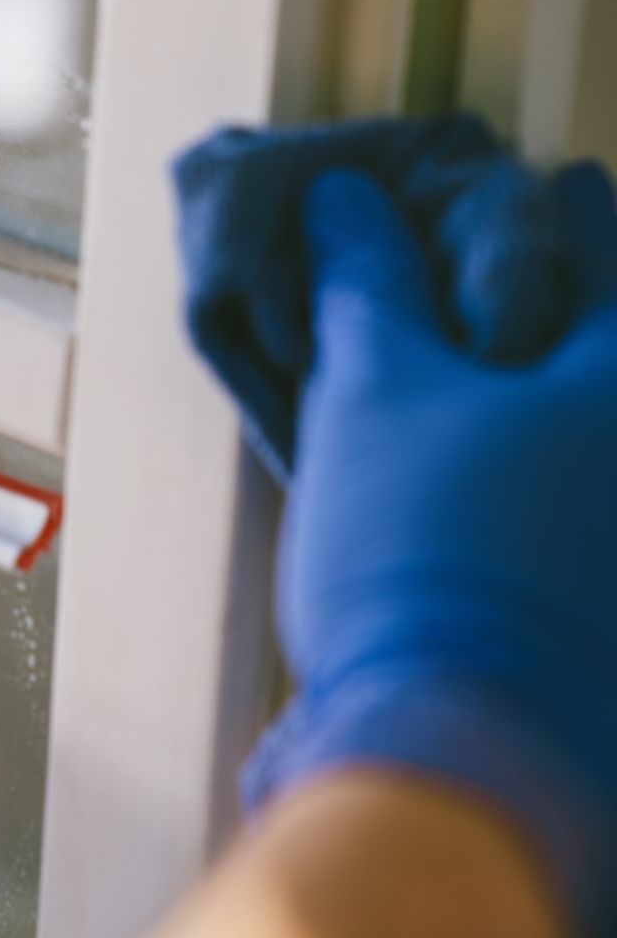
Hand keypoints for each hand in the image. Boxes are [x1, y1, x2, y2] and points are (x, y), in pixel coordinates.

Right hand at [249, 164, 616, 937]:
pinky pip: (572, 503)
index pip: (595, 237)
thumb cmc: (427, 555)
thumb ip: (366, 283)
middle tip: (474, 284)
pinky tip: (465, 480)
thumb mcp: (374, 392)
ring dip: (529, 386)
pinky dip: (528, 467)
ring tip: (461, 381)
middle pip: (598, 334)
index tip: (507, 187)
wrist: (454, 750)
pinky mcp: (600, 603)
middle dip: (544, 297)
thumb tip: (345, 197)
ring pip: (578, 423)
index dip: (541, 202)